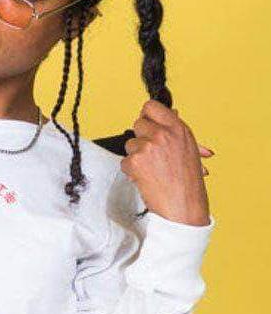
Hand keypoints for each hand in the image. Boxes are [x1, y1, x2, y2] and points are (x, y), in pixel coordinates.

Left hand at [121, 99, 211, 225]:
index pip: (152, 107)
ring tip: (152, 170)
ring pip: (130, 144)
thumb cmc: (187, 182)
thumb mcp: (188, 148)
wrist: (184, 206)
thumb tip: (172, 112)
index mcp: (178, 128)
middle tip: (151, 155)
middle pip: (137, 124)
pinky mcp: (136, 161)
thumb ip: (175, 130)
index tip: (147, 123)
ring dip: (136, 157)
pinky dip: (132, 172)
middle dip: (140, 139)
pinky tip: (146, 179)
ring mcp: (148, 147)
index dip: (147, 115)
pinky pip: (125, 161)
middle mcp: (163, 134)